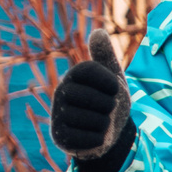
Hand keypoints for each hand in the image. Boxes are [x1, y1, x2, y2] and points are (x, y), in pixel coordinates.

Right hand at [51, 27, 133, 171]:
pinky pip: (89, 139)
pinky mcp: (60, 136)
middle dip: (109, 105)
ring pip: (94, 120)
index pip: (88, 70)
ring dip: (106, 124)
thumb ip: (105, 56)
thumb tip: (99, 31)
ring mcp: (58, 115)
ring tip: (101, 122)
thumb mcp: (113, 77)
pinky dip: (100, 139)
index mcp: (74, 75)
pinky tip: (95, 136)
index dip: (108, 83)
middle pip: (92, 98)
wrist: (108, 132)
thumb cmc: (109, 100)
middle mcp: (61, 92)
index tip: (114, 89)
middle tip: (107, 108)